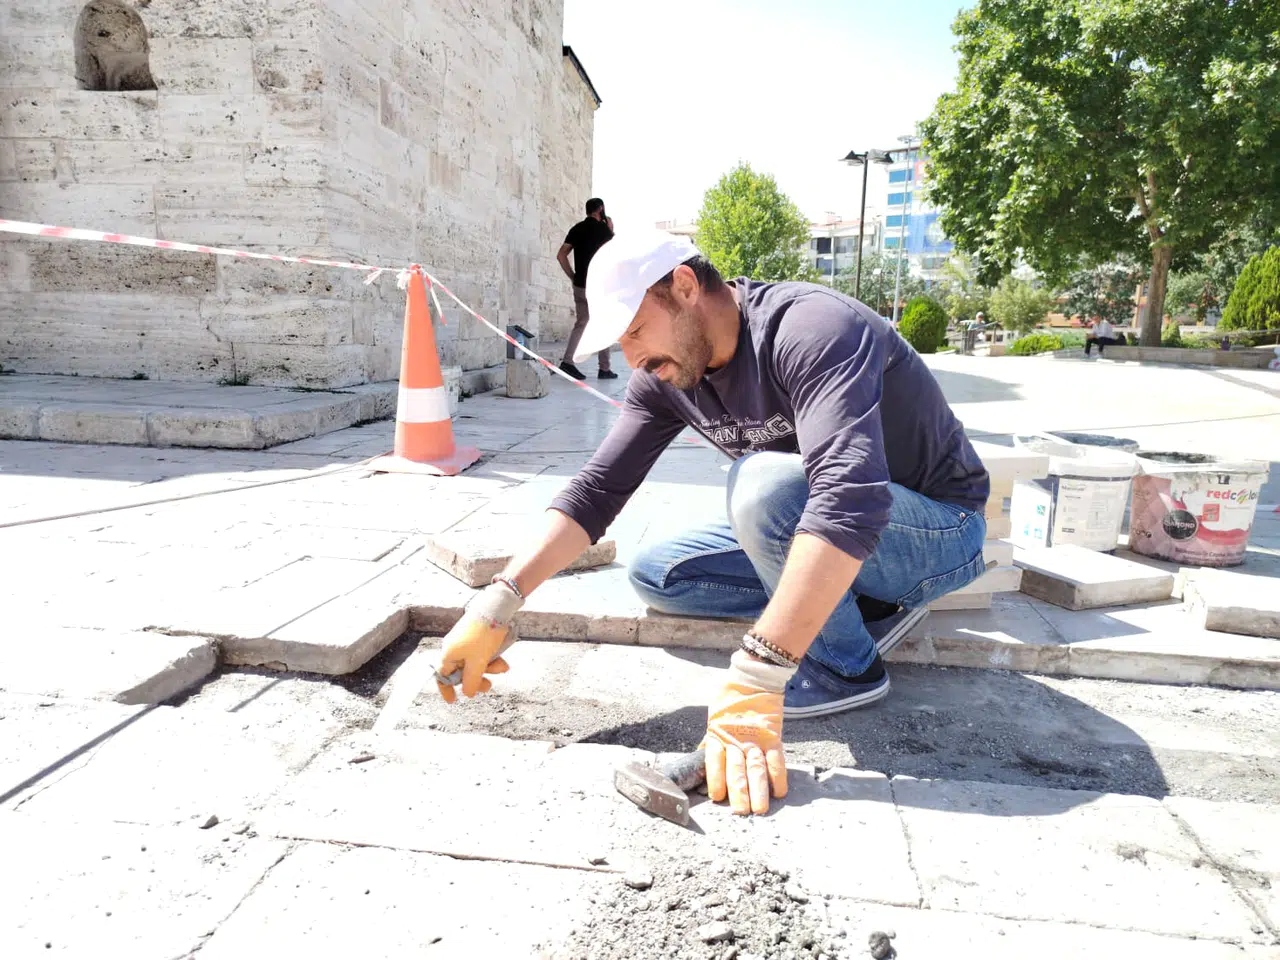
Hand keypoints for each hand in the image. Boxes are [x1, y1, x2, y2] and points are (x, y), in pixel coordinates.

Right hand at [435, 581, 522, 702]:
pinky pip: (480, 653)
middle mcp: (454, 648)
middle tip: (489, 685)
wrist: (495, 608)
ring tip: (503, 668)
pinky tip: (503, 661)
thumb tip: (468, 693)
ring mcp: (464, 641)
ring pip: (474, 662)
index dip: (447, 689)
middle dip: (477, 679)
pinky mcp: (475, 635)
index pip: (442, 676)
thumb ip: (471, 680)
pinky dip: (490, 658)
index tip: (453, 700)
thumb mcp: (478, 662)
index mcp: (449, 654)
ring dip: (488, 668)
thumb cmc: (483, 635)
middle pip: (461, 671)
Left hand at [704, 649, 794, 814]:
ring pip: (756, 767)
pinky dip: (778, 775)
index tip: (715, 797)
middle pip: (736, 769)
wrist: (753, 677)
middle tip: (741, 812)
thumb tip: (701, 758)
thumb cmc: (730, 698)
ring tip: (760, 809)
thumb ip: (712, 739)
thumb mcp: (715, 717)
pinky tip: (780, 791)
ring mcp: (755, 738)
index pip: (714, 760)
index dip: (715, 778)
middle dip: (739, 792)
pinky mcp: (772, 735)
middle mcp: (736, 739)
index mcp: (718, 734)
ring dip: (758, 789)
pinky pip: (776, 758)